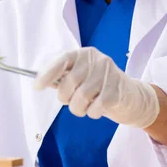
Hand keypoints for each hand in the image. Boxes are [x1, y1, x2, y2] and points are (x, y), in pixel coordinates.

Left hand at [34, 47, 159, 128]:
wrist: (130, 95)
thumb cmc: (97, 86)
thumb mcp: (80, 76)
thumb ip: (63, 78)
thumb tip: (39, 82)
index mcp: (82, 53)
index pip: (62, 61)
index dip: (47, 74)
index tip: (37, 87)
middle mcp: (95, 59)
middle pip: (69, 83)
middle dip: (65, 98)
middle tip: (70, 101)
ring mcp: (108, 73)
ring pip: (81, 98)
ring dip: (78, 108)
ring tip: (84, 106)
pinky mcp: (117, 89)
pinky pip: (95, 108)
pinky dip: (92, 113)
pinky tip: (96, 108)